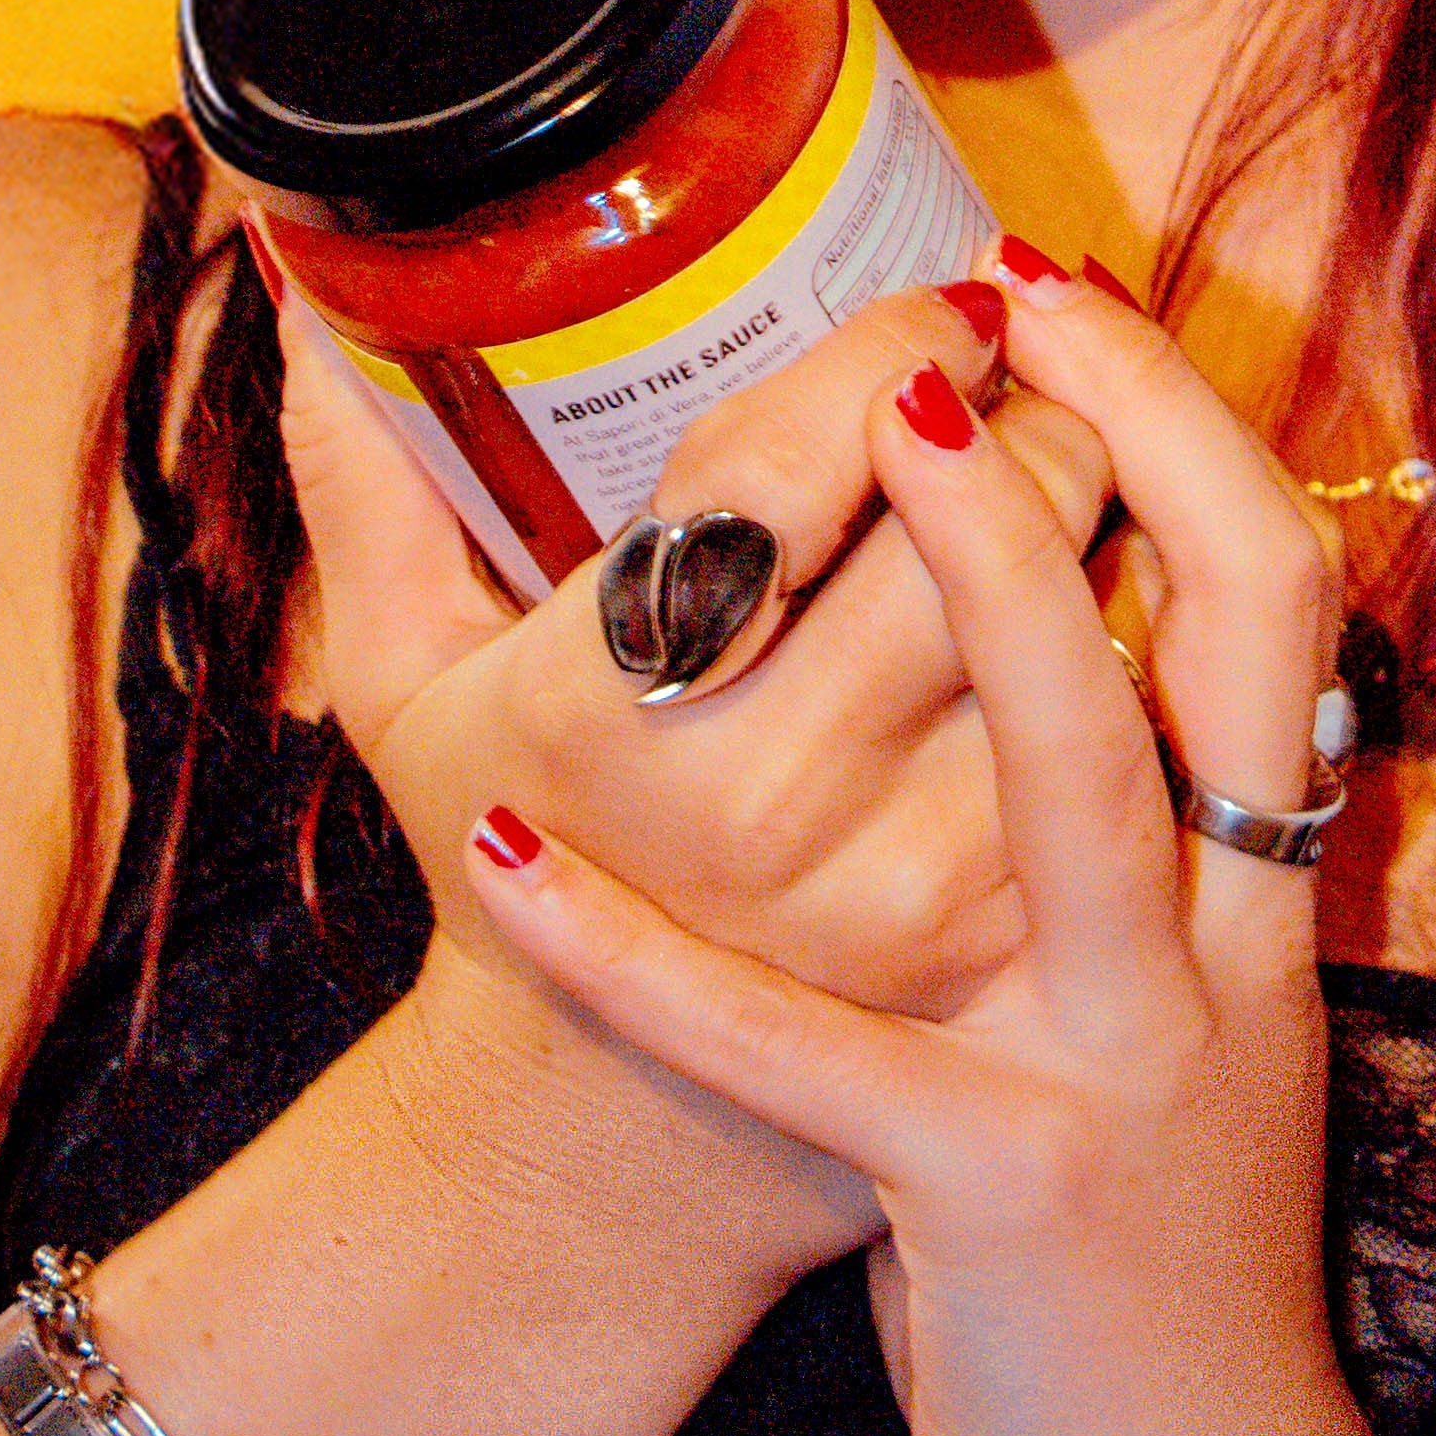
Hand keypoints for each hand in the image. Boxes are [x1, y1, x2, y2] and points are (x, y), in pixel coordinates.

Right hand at [272, 249, 1108, 1026]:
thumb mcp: (402, 687)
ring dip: (1107, 516)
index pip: (806, 455)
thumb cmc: (504, 872)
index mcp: (622, 703)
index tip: (941, 308)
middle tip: (1019, 384)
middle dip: (1032, 409)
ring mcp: (916, 884)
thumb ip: (363, 475)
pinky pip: (1141, 736)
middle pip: (995, 512)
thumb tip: (295, 273)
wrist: (604, 1161)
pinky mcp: (1016, 944)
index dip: (899, 348)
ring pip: (1099, 613)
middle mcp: (779, 797)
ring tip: (1068, 475)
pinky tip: (1105, 606)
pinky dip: (1140, 645)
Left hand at [458, 265, 1397, 1435]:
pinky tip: (508, 862)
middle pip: (1241, 618)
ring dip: (990, 580)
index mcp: (1248, 886)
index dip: (1191, 429)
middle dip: (1128, 435)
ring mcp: (1117, 1056)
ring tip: (879, 423)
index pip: (1276, 597)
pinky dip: (636, 959)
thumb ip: (1107, 842)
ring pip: (1080, 767)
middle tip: (988, 295)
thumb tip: (1003, 630)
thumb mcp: (1155, 1023)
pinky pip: (794, 1046)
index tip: (1065, 296)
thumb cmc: (1132, 1253)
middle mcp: (1214, 939)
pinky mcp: (994, 1185)